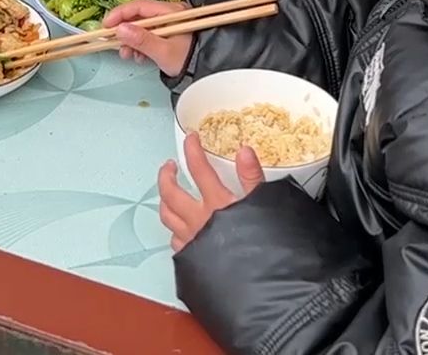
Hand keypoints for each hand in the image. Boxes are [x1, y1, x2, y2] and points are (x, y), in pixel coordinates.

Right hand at [105, 0, 194, 76]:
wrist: (204, 73)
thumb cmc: (189, 61)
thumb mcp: (163, 52)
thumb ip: (142, 40)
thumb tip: (121, 29)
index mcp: (172, 12)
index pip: (139, 6)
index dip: (120, 14)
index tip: (107, 26)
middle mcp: (170, 14)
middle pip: (139, 16)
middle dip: (125, 31)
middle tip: (115, 43)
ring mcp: (168, 24)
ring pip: (142, 27)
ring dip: (131, 40)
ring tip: (128, 54)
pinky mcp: (167, 34)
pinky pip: (148, 35)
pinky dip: (139, 45)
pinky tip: (138, 56)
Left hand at [158, 132, 263, 251]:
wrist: (254, 288)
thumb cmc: (261, 249)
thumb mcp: (263, 206)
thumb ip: (252, 177)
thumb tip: (244, 152)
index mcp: (216, 203)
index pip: (198, 168)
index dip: (192, 149)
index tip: (191, 138)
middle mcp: (197, 219)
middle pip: (170, 191)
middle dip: (166, 174)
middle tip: (169, 165)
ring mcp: (190, 239)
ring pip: (166, 215)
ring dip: (164, 200)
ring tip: (167, 192)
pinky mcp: (189, 258)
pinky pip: (174, 239)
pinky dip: (174, 229)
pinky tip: (179, 228)